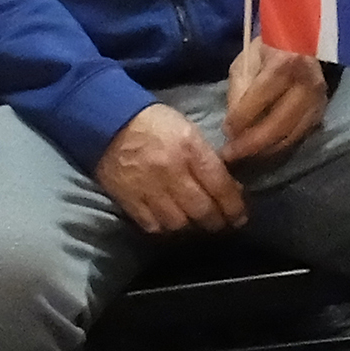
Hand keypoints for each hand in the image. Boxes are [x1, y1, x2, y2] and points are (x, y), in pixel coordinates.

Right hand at [95, 105, 247, 232]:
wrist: (109, 122)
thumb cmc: (156, 123)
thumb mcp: (189, 131)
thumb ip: (208, 159)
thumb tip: (228, 185)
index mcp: (190, 150)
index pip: (219, 185)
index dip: (234, 206)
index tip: (240, 217)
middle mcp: (171, 172)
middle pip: (201, 209)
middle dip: (216, 221)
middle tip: (222, 224)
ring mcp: (148, 188)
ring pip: (178, 222)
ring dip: (191, 226)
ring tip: (197, 224)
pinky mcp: (128, 199)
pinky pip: (152, 225)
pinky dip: (164, 227)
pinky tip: (171, 223)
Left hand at [222, 37, 328, 165]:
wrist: (302, 44)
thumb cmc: (267, 51)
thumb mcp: (245, 63)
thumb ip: (238, 92)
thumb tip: (234, 126)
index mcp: (286, 62)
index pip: (262, 97)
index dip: (241, 117)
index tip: (225, 131)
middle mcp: (307, 82)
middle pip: (280, 122)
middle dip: (252, 143)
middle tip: (230, 154)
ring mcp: (318, 98)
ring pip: (291, 134)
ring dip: (265, 150)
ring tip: (243, 156)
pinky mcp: (321, 110)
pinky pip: (300, 136)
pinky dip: (280, 146)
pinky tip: (263, 150)